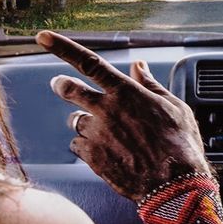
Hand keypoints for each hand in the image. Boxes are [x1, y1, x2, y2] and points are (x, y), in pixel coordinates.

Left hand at [37, 30, 213, 200]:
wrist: (174, 186)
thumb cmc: (180, 145)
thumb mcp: (174, 107)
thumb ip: (151, 84)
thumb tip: (139, 66)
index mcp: (125, 92)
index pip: (88, 62)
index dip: (62, 47)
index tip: (43, 38)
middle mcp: (106, 109)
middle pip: (69, 89)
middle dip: (62, 85)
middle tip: (60, 84)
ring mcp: (96, 134)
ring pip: (75, 120)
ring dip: (83, 122)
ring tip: (103, 132)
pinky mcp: (92, 157)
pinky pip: (77, 145)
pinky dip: (86, 146)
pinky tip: (104, 151)